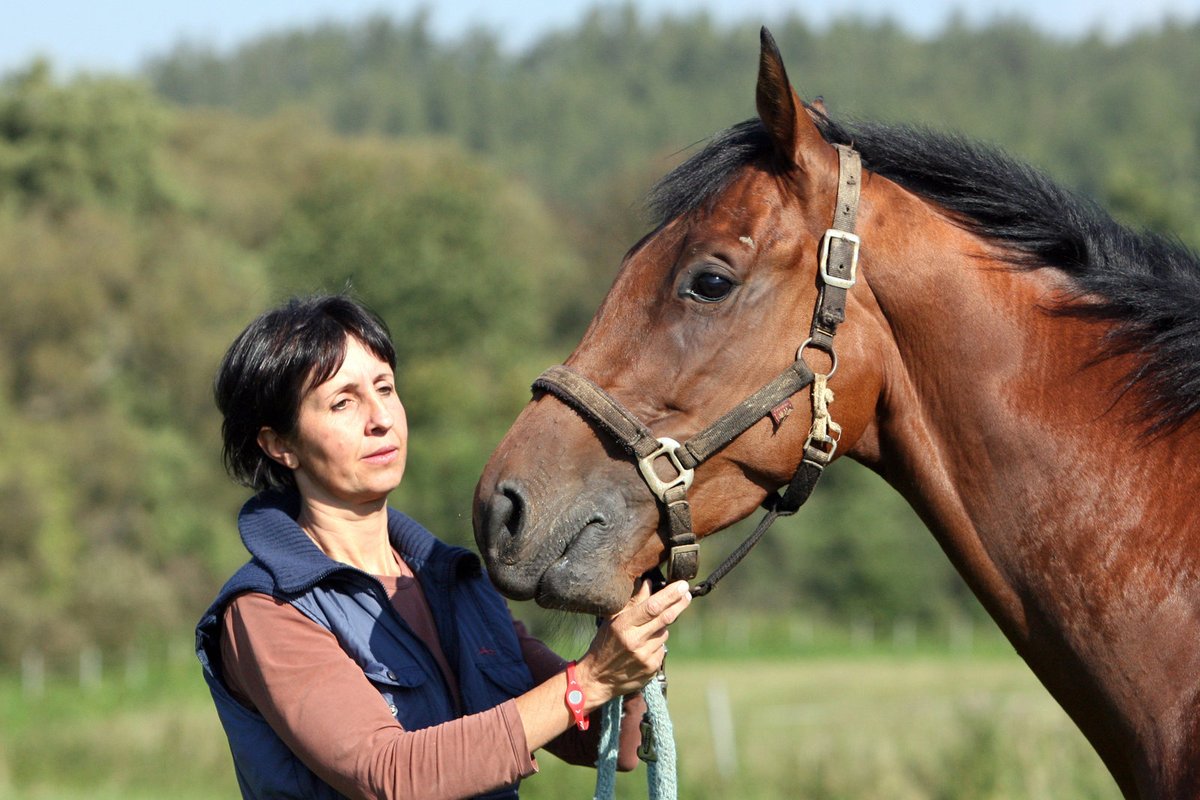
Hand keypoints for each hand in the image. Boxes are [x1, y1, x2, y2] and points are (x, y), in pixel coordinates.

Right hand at [574, 579, 690, 706]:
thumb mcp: (612, 620)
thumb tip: (648, 582)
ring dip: (661, 628)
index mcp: (623, 625)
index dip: (670, 595)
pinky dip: (657, 644)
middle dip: (679, 603)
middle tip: (687, 593)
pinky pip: (662, 649)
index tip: (682, 585)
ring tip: (645, 632)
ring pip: (664, 633)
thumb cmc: (604, 643)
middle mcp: (635, 641)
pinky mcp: (652, 668)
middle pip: (666, 618)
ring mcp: (645, 656)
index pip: (652, 606)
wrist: (598, 678)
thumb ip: (632, 601)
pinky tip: (644, 648)